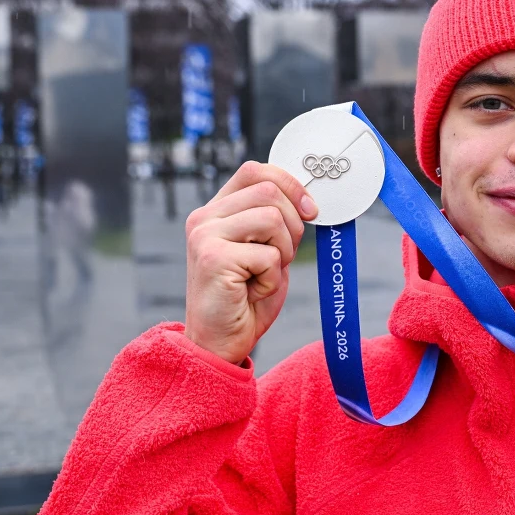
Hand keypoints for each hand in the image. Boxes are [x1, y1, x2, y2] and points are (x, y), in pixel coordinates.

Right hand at [184, 161, 318, 364]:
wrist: (220, 343)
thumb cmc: (245, 300)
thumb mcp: (265, 251)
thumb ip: (275, 222)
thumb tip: (308, 199)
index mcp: (216, 211)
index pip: (255, 171)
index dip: (290, 184)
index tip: (310, 210)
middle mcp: (205, 218)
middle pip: (269, 190)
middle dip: (293, 224)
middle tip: (283, 257)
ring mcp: (205, 236)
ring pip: (272, 218)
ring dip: (283, 252)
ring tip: (264, 275)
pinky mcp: (213, 259)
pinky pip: (267, 255)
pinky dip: (272, 278)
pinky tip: (253, 291)